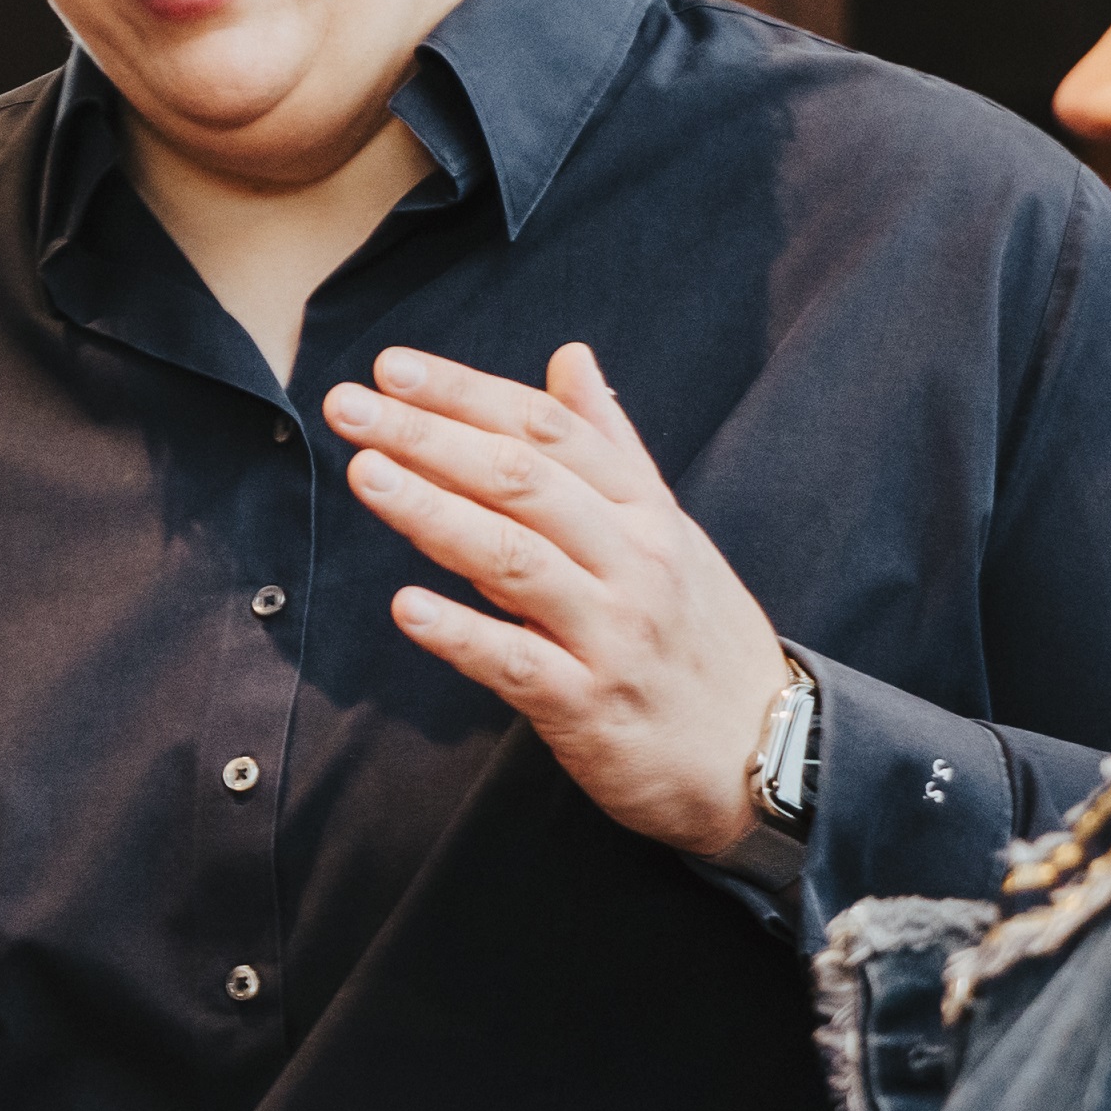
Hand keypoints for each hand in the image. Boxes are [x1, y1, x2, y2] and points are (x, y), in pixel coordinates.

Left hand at [326, 344, 791, 855]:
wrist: (762, 754)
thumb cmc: (697, 633)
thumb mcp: (669, 528)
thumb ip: (612, 445)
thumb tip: (570, 356)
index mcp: (645, 510)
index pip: (549, 430)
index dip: (468, 393)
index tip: (394, 368)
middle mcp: (633, 560)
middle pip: (522, 480)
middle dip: (430, 437)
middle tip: (347, 407)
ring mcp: (613, 633)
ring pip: (515, 559)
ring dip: (434, 512)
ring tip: (365, 476)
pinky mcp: (590, 705)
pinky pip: (517, 663)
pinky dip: (461, 633)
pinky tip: (405, 607)